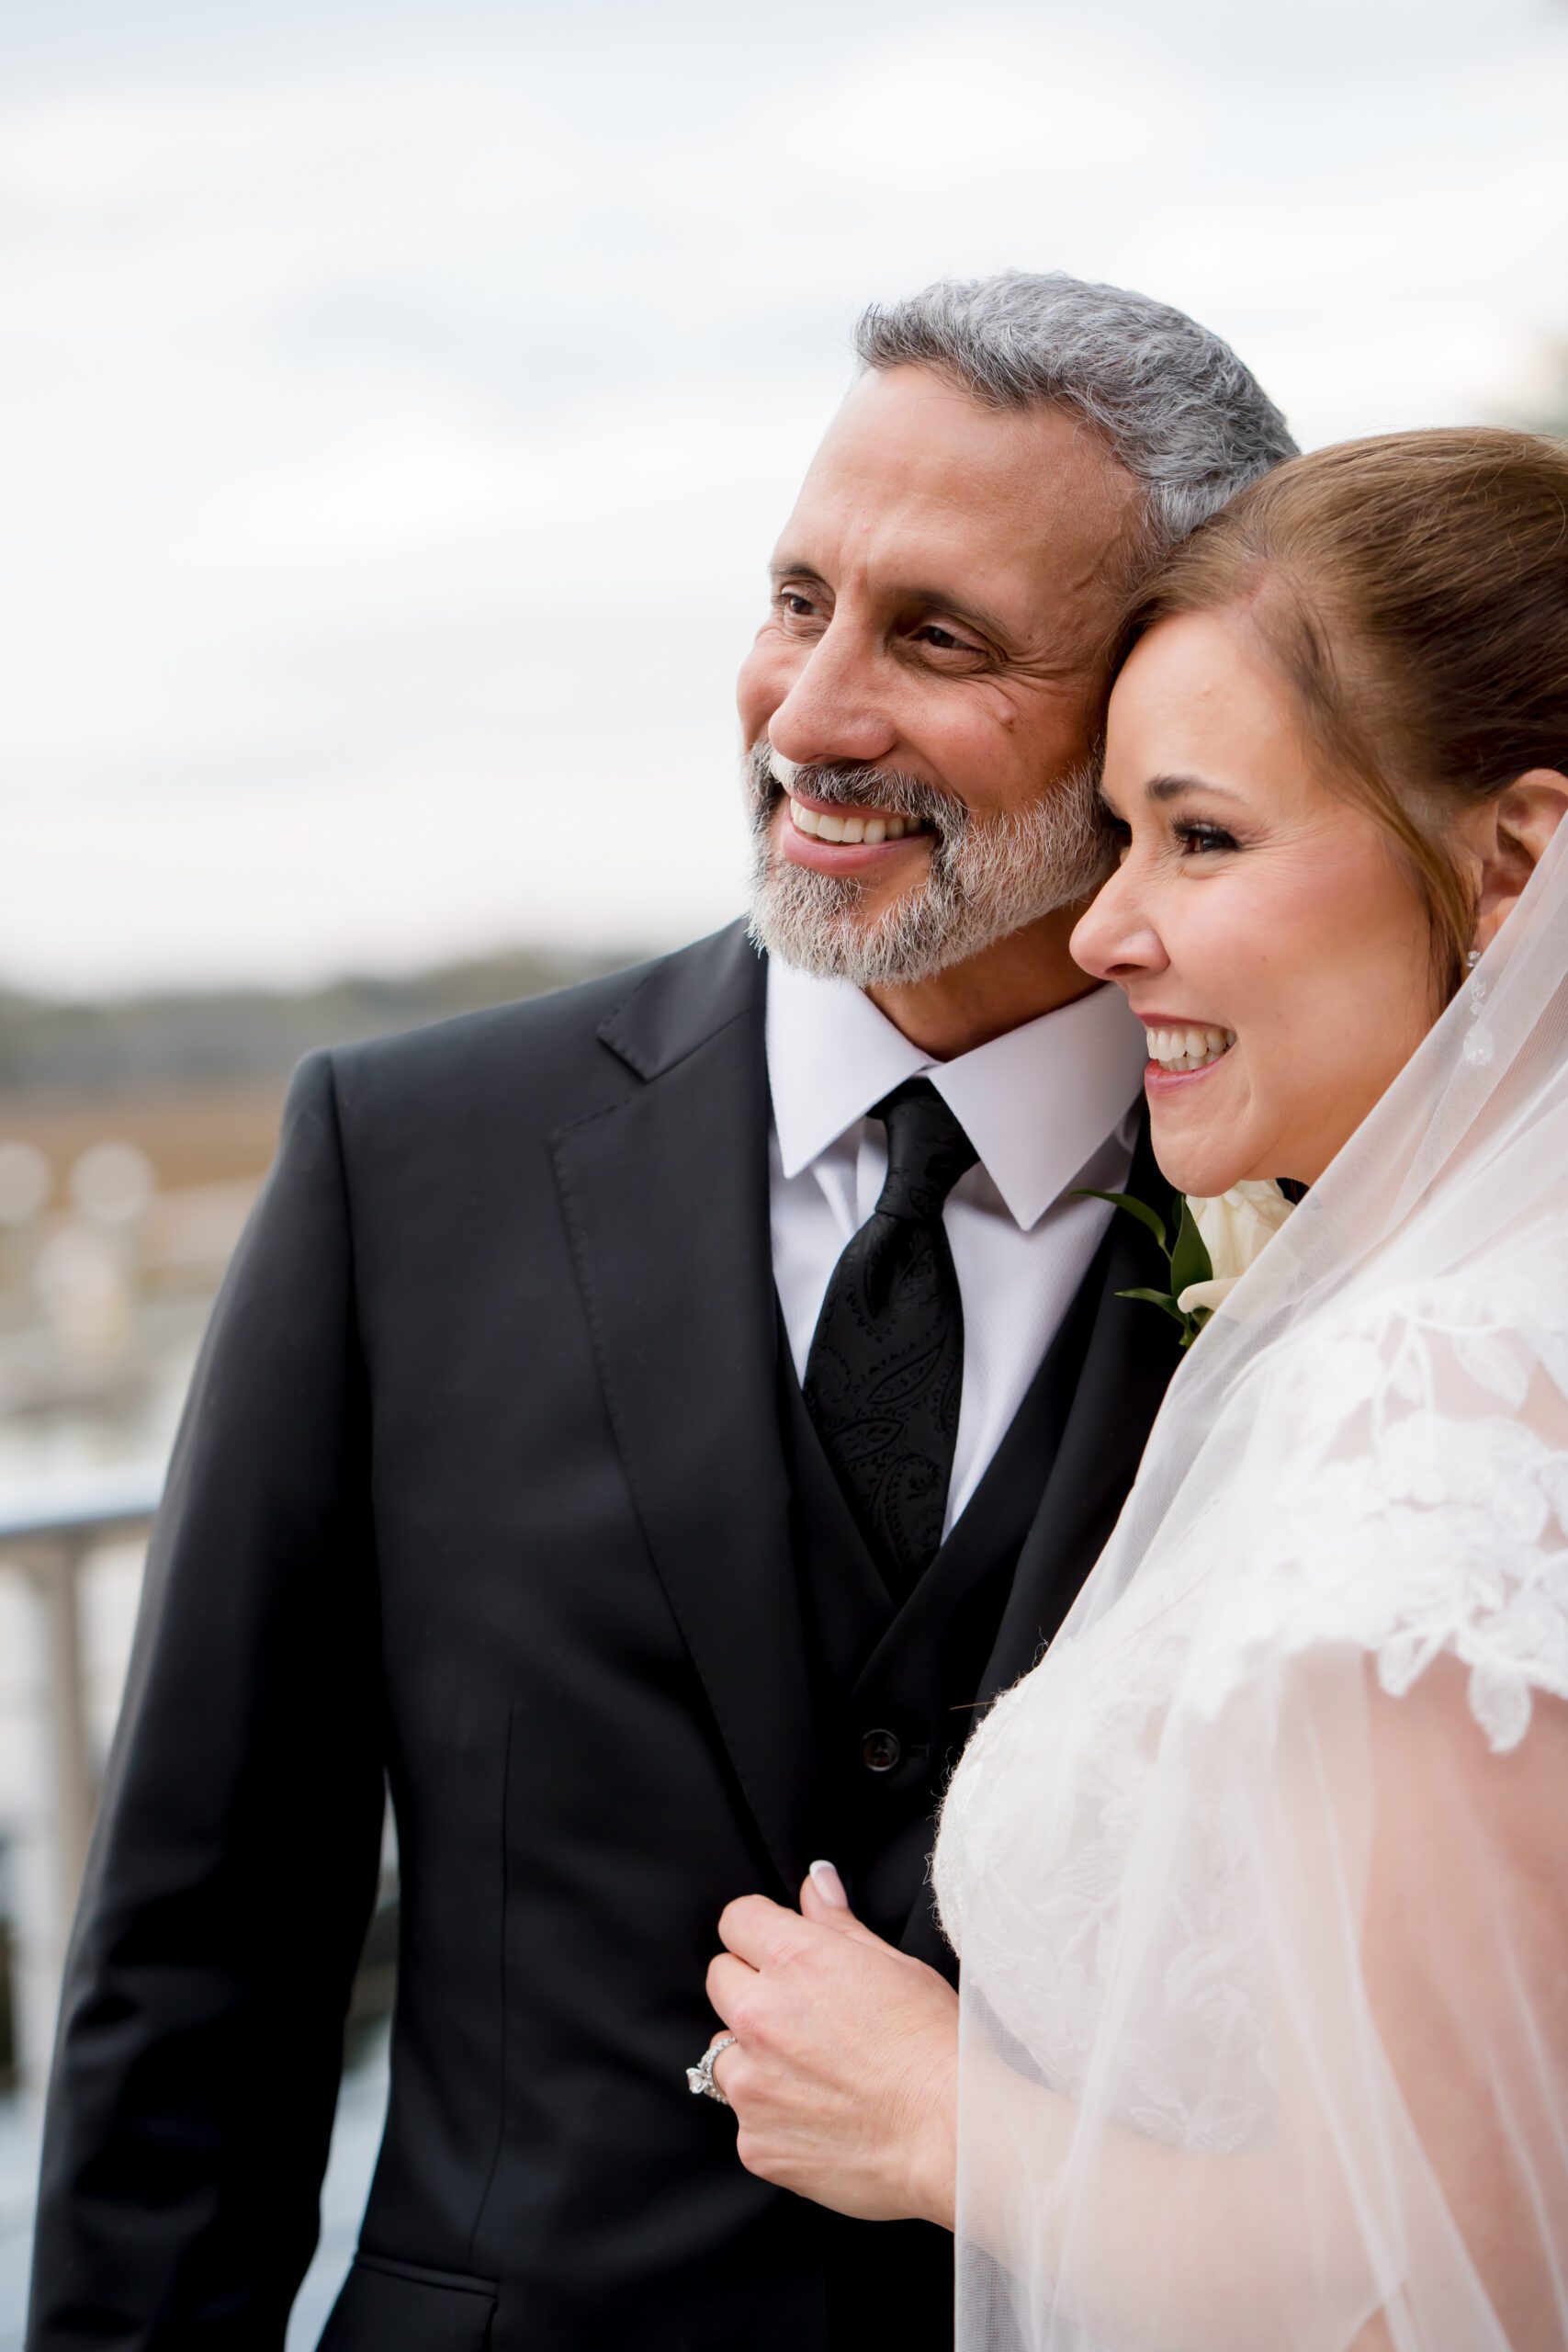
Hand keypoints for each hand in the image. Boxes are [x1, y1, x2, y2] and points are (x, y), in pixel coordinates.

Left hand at [704, 1862, 957, 2228]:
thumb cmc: (933, 2044)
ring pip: (722, 2051)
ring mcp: (752, 2085)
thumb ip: (837, 1922)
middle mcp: (760, 2016)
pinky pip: (745, 2116)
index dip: (761, 1932)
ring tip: (811, 2071)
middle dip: (752, 1987)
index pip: (737, 1921)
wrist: (950, 2134)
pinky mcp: (755, 2142)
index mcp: (793, 1959)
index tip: (779, 1950)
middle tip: (803, 2013)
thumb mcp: (893, 1965)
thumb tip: (815, 1882)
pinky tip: (819, 2117)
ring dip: (753, 2054)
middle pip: (721, 1979)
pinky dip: (771, 2115)